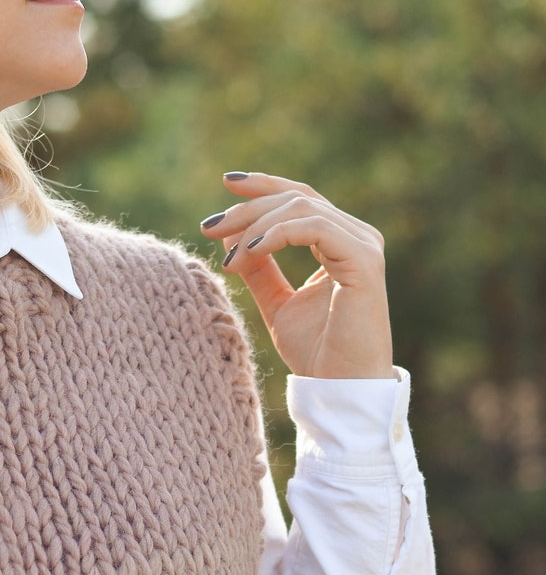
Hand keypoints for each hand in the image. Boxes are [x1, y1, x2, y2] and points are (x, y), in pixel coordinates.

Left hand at [200, 172, 394, 379]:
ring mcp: (363, 247)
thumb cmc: (317, 354)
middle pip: (296, 199)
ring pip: (302, 208)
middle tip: (209, 227)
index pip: (301, 199)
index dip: (264, 186)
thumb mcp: (276, 303)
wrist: (339, 390)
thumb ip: (259, 269)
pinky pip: (315, 227)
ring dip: (256, 225)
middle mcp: (357, 238)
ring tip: (229, 255)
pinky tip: (250, 251)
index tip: (226, 184)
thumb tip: (230, 237)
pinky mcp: (364, 260)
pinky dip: (277, 234)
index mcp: (340, 244)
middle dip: (247, 209)